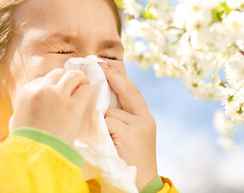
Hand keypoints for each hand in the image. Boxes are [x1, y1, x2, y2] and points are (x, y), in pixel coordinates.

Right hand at [9, 68, 93, 144]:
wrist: (36, 155)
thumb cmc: (25, 141)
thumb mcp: (16, 122)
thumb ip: (20, 112)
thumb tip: (21, 113)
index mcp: (27, 91)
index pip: (44, 78)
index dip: (54, 83)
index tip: (59, 89)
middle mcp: (42, 89)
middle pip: (59, 73)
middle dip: (67, 77)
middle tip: (75, 83)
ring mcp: (58, 96)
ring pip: (73, 76)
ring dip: (80, 78)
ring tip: (84, 84)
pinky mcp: (73, 106)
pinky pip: (85, 90)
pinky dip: (88, 90)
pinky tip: (89, 95)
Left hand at [99, 62, 157, 189]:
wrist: (140, 186)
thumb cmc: (129, 161)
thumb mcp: (131, 135)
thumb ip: (122, 118)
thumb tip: (103, 99)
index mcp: (145, 118)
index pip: (132, 91)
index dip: (119, 77)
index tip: (106, 65)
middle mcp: (145, 118)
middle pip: (127, 90)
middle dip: (112, 76)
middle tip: (98, 64)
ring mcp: (139, 125)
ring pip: (112, 111)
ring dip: (104, 121)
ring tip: (109, 139)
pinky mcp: (130, 133)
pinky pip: (108, 122)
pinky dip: (103, 130)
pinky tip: (109, 143)